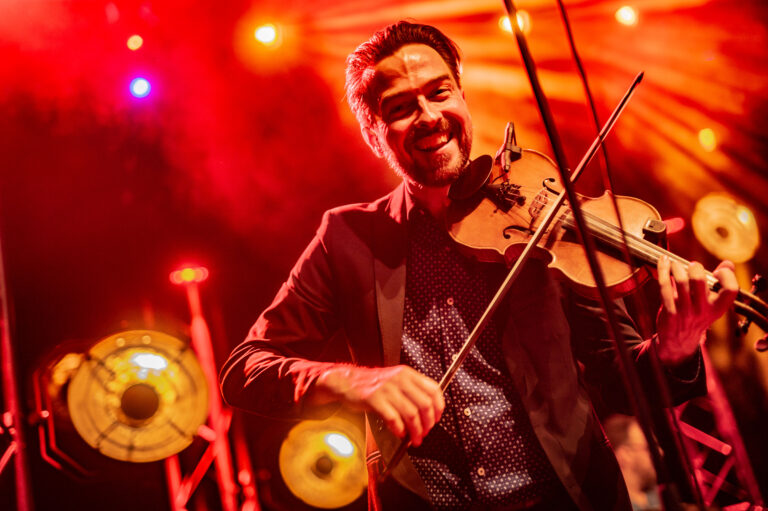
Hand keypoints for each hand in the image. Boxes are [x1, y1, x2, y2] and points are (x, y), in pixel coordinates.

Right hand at [308, 364, 443, 446]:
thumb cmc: (372, 384)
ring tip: (414, 439)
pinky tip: (399, 434)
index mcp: (407, 374)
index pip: (433, 389)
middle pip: (425, 404)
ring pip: (411, 414)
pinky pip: (393, 418)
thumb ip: (411, 392)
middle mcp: (400, 380)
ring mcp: (387, 389)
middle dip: (428, 423)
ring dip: (416, 431)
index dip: (438, 407)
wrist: (346, 381)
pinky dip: (399, 429)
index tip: (436, 419)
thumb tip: (427, 413)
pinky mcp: (375, 400)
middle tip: (425, 433)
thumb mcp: (395, 380)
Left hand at [656, 256, 737, 363]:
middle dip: (694, 267)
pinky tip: (662, 262)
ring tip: (674, 264)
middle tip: (690, 266)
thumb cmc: (697, 314)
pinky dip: (662, 270)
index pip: (730, 289)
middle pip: (699, 280)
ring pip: (680, 281)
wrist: (679, 340)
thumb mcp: (713, 305)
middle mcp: (703, 310)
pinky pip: (664, 286)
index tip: (717, 272)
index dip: (726, 276)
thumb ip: (721, 284)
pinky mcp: (669, 311)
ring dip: (676, 267)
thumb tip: (728, 263)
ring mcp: (685, 311)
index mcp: (718, 308)